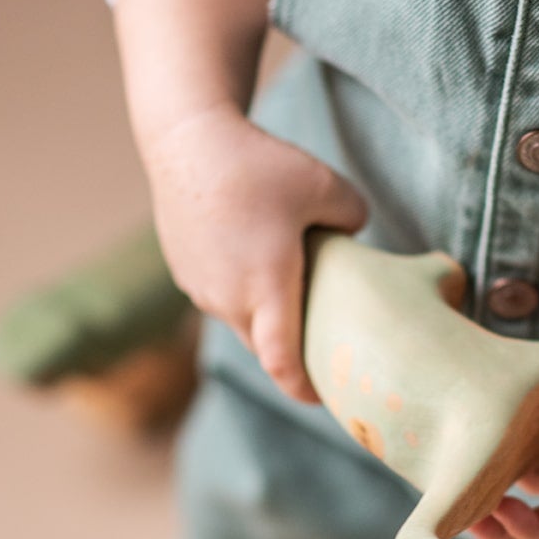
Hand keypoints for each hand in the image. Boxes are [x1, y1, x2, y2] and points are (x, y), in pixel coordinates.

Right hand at [114, 0, 367, 401]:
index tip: (327, 399)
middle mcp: (229, 300)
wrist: (185, 138)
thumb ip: (354, 219)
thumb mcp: (329, 186)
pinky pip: (222, 298)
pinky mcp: (185, 274)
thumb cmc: (258, 163)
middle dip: (294, 350)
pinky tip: (257, 258)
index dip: (305, 390)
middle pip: (267, 347)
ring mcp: (202, 291)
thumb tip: (352, 236)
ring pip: (243, 321)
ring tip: (293, 289)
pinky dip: (243, 292)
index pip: (283, 365)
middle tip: (326, 343)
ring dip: (266, 317)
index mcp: (266, 290)